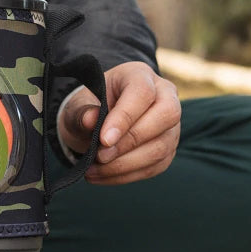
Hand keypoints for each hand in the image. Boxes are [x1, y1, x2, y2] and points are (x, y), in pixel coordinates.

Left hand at [58, 62, 181, 184]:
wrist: (97, 119)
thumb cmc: (90, 106)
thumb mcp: (79, 104)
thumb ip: (82, 111)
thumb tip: (90, 120)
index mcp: (141, 76)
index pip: (143, 93)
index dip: (125, 117)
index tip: (103, 140)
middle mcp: (165, 96)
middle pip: (166, 116)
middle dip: (130, 141)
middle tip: (99, 156)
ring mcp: (171, 125)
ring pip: (161, 148)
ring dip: (125, 165)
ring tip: (93, 170)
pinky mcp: (168, 149)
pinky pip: (154, 167)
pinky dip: (126, 176)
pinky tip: (102, 176)